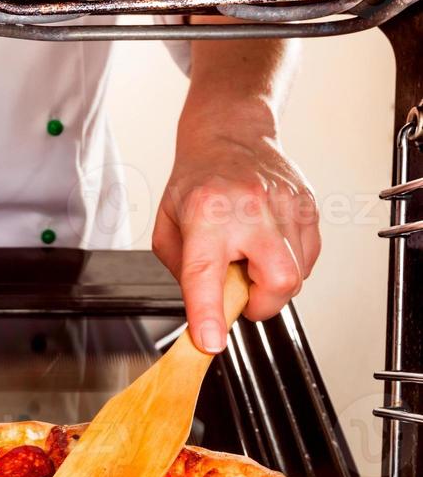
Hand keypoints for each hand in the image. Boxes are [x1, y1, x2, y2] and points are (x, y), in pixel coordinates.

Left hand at [152, 129, 319, 353]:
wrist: (230, 134)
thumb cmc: (195, 182)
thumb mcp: (167, 229)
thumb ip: (183, 274)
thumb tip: (206, 311)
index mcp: (206, 215)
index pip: (206, 274)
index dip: (209, 314)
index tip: (211, 342)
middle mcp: (251, 209)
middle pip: (278, 280)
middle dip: (262, 305)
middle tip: (241, 294)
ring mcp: (287, 206)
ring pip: (297, 275)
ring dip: (271, 284)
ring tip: (249, 259)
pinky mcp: (309, 207)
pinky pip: (309, 258)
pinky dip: (289, 267)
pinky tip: (267, 250)